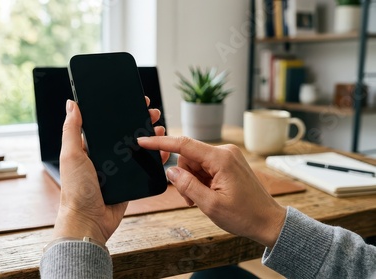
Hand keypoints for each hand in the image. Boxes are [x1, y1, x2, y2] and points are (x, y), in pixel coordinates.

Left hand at [53, 98, 165, 245]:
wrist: (89, 220)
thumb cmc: (76, 189)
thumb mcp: (71, 154)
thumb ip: (72, 129)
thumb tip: (71, 104)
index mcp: (89, 147)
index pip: (107, 124)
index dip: (119, 112)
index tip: (133, 102)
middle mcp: (103, 156)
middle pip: (125, 134)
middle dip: (139, 122)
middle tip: (152, 113)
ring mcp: (117, 169)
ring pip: (137, 149)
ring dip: (150, 138)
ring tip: (160, 129)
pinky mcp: (128, 182)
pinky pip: (144, 167)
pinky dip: (154, 158)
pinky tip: (162, 150)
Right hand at [137, 136, 286, 247]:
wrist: (268, 221)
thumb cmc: (244, 216)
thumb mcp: (210, 205)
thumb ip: (187, 185)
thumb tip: (170, 171)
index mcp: (221, 158)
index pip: (184, 144)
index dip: (160, 143)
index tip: (143, 141)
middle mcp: (225, 152)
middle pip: (188, 157)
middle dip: (184, 177)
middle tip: (191, 199)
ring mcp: (228, 157)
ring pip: (195, 163)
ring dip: (192, 181)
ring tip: (201, 200)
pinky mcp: (229, 163)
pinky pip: (205, 167)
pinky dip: (201, 181)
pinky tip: (208, 195)